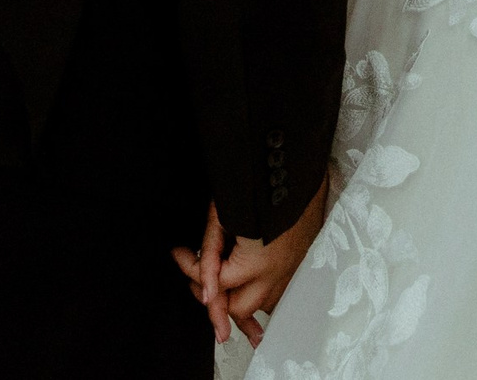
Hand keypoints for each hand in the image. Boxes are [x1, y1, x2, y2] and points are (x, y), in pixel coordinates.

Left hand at [172, 186, 327, 347]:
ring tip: (221, 290)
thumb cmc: (256, 186)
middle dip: (217, 301)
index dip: (191, 271)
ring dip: (242, 301)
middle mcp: (276, 273)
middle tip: (199, 281)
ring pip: (262, 305)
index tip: (180, 254)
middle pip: (241, 309)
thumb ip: (211, 256)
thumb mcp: (222, 218)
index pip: (216, 285)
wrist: (291, 167)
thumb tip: (203, 286)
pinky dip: (261, 293)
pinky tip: (249, 289)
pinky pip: (277, 291)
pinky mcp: (296, 262)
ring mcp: (289, 269)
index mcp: (256, 262)